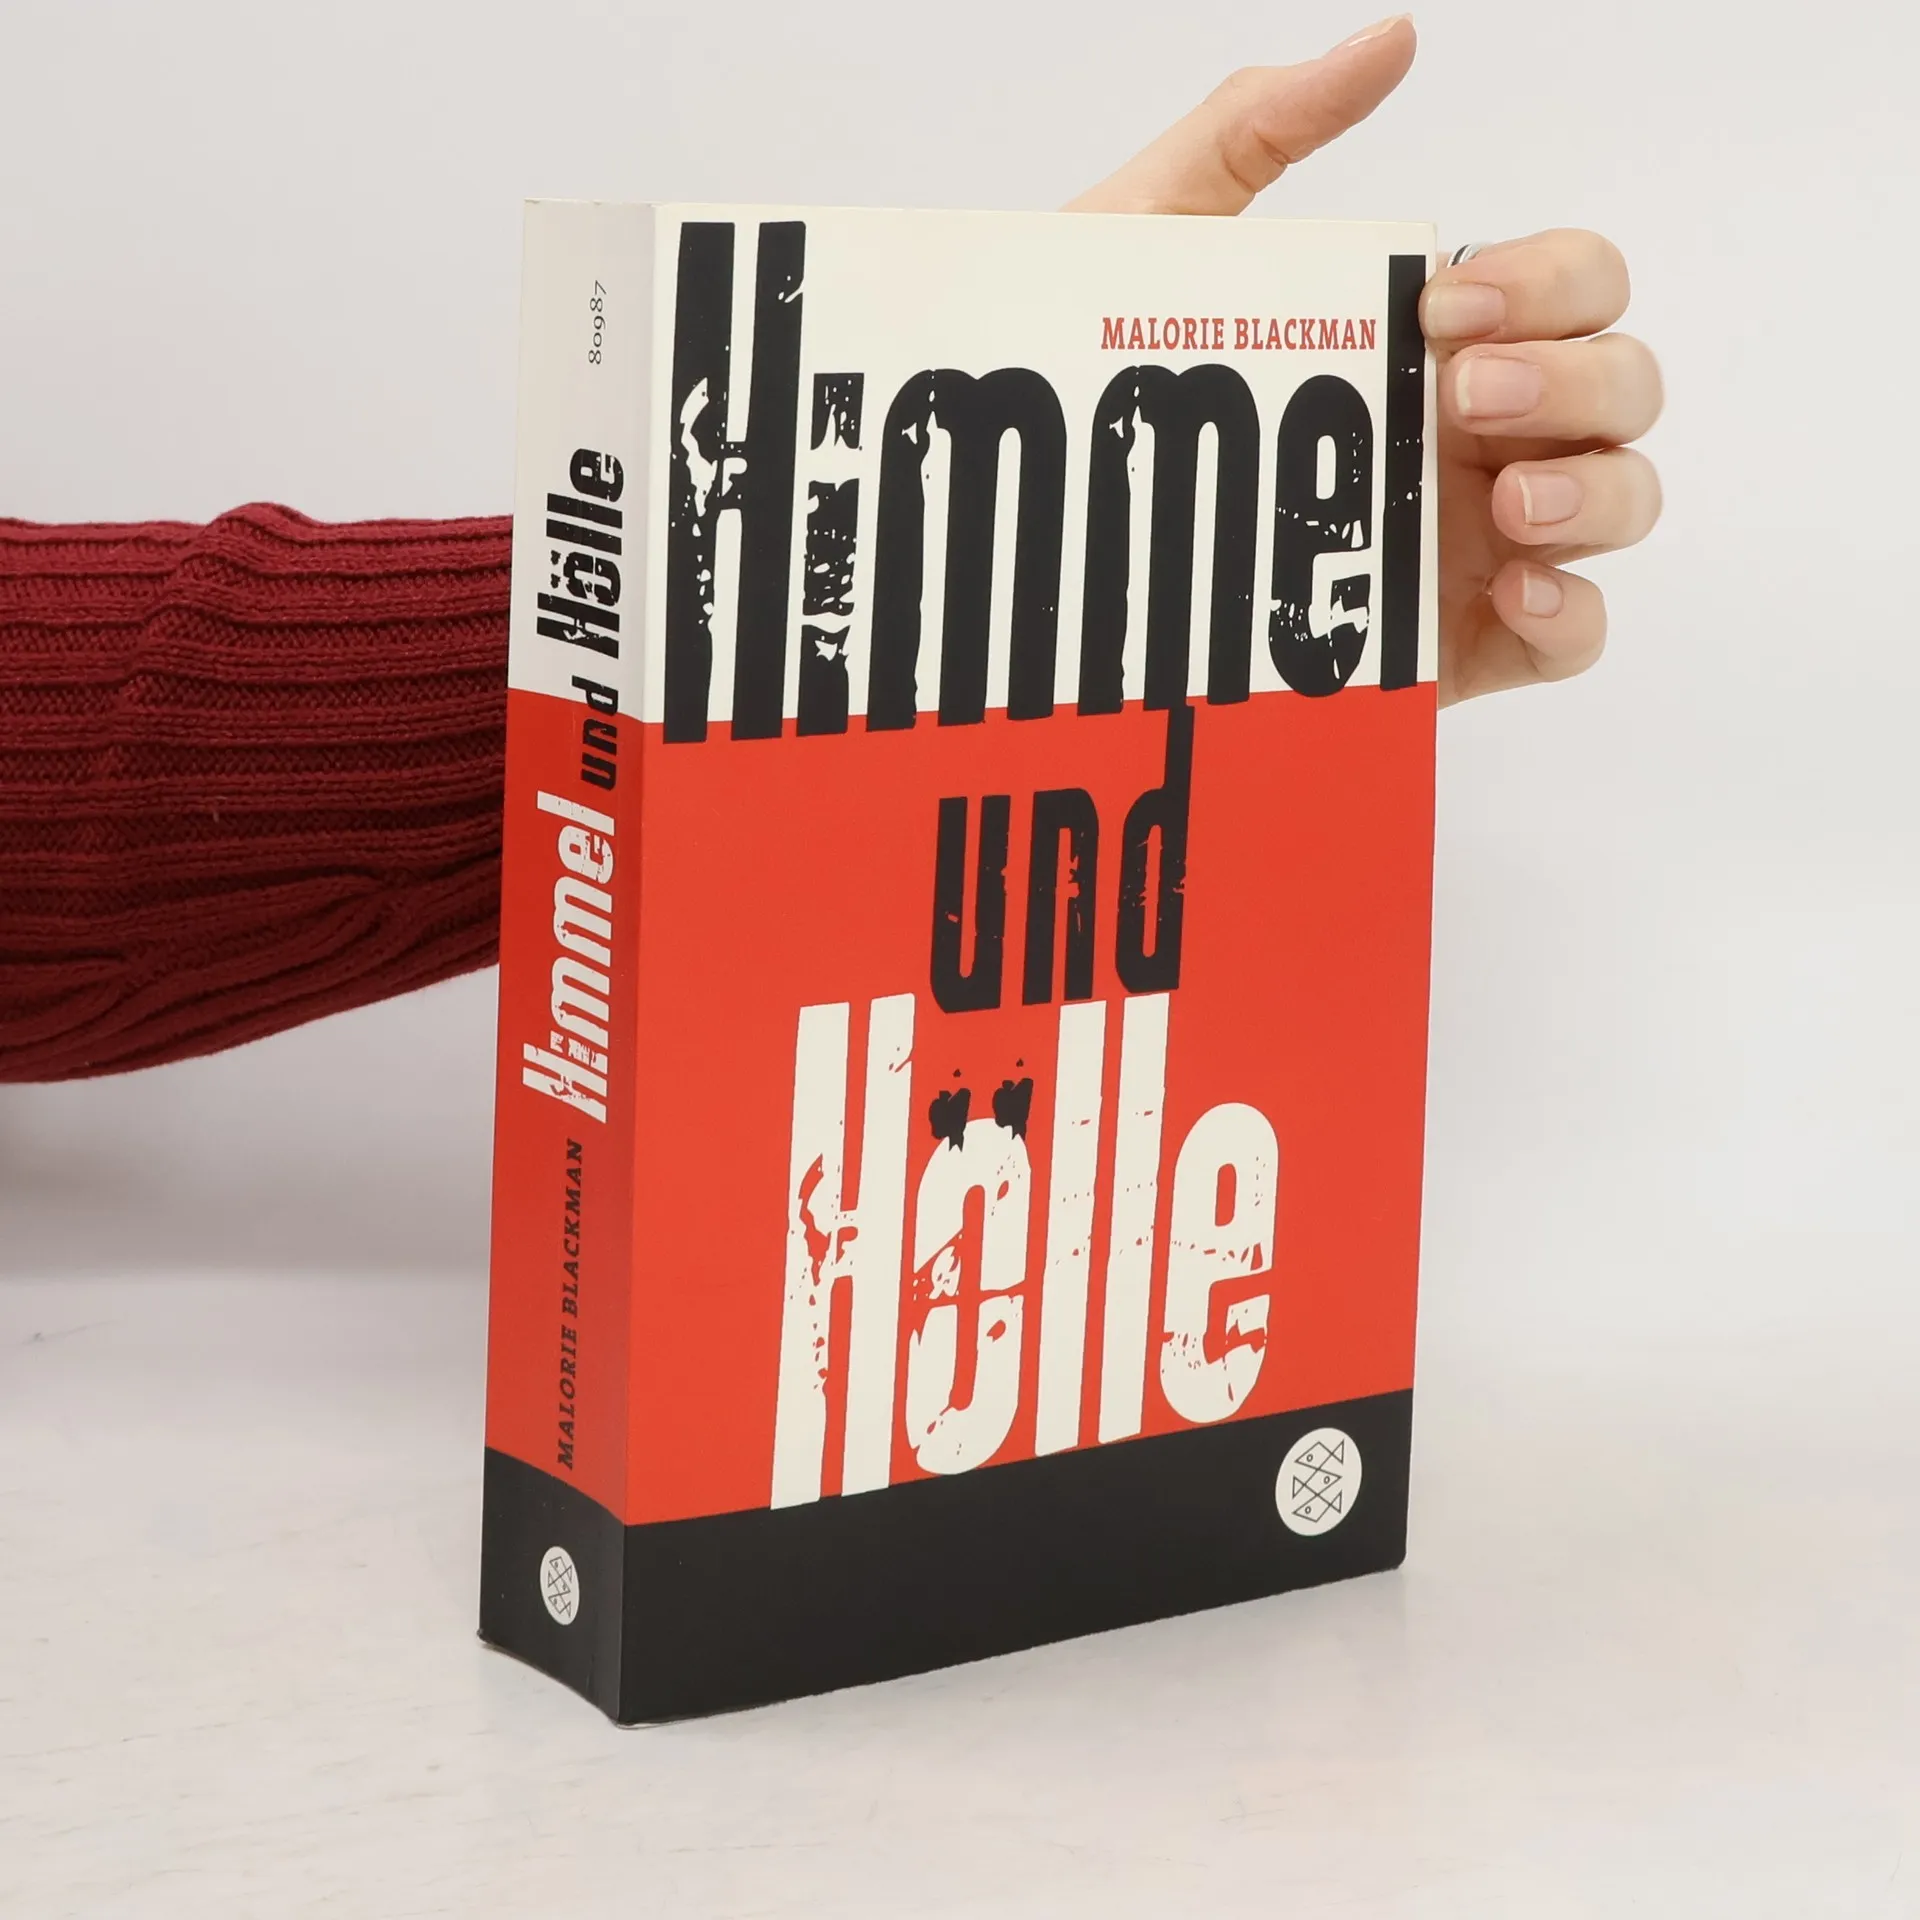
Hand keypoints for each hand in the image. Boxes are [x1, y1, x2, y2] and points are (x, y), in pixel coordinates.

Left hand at [1067, 15, 1662, 705]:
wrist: (1024, 533)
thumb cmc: (1091, 379)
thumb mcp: (1157, 237)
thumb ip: (1258, 126)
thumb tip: (1390, 39)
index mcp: (1433, 341)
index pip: (1573, 285)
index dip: (1547, 282)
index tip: (1443, 305)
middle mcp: (1474, 435)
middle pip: (1620, 385)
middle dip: (1574, 378)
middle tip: (1459, 396)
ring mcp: (1472, 542)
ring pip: (1620, 499)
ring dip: (1597, 487)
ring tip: (1509, 501)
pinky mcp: (1452, 646)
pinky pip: (1571, 635)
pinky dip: (1573, 611)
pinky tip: (1514, 590)